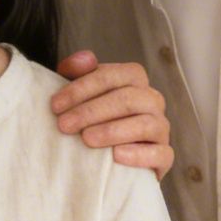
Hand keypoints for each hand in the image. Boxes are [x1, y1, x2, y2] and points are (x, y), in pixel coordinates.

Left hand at [53, 51, 172, 176]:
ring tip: (86, 139)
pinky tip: (116, 156)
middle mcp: (152, 100)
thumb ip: (78, 74)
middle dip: (91, 111)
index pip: (111, 76)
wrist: (110, 161)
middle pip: (127, 98)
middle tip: (64, 125)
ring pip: (145, 124)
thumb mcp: (81, 95)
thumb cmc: (93, 120)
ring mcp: (161, 128)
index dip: (82, 88)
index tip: (55, 105)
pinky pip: (160, 153)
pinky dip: (138, 154)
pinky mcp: (165, 156)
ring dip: (112, 131)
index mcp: (134, 79)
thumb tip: (83, 59)